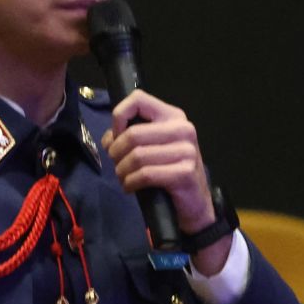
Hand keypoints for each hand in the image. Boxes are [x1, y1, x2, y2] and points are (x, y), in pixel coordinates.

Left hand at [101, 90, 228, 272]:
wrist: (194, 203)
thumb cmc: (169, 172)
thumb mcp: (151, 148)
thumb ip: (129, 137)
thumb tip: (109, 139)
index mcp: (173, 116)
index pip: (138, 99)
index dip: (119, 116)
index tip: (116, 136)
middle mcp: (183, 128)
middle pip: (133, 134)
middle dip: (116, 152)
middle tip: (117, 165)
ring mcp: (187, 150)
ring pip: (137, 156)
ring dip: (122, 171)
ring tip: (124, 178)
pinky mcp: (185, 173)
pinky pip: (146, 174)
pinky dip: (131, 183)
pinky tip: (130, 187)